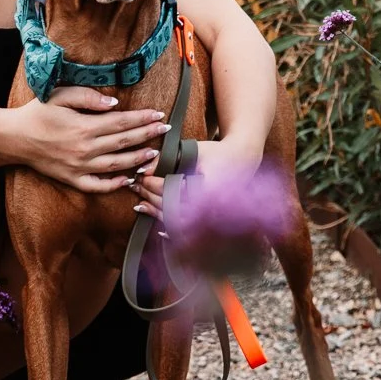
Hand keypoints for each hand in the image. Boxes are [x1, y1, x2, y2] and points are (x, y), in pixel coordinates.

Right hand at [20, 87, 169, 193]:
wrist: (14, 138)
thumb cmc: (38, 113)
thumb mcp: (60, 95)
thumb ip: (88, 96)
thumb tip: (115, 104)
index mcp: (84, 126)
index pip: (122, 122)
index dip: (143, 118)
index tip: (158, 114)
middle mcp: (85, 149)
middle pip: (124, 142)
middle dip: (148, 135)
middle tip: (165, 130)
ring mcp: (79, 167)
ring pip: (117, 165)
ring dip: (138, 159)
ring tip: (154, 153)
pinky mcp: (72, 179)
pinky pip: (98, 185)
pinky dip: (115, 184)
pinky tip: (128, 178)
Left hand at [133, 141, 261, 218]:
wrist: (243, 159)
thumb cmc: (219, 152)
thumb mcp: (194, 150)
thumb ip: (168, 157)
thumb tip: (142, 168)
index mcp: (208, 189)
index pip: (172, 192)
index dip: (153, 185)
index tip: (141, 177)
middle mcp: (211, 207)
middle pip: (172, 209)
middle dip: (151, 198)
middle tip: (137, 187)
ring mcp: (211, 216)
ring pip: (177, 222)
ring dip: (156, 213)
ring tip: (140, 204)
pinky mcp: (210, 220)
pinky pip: (187, 229)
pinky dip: (170, 226)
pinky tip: (157, 223)